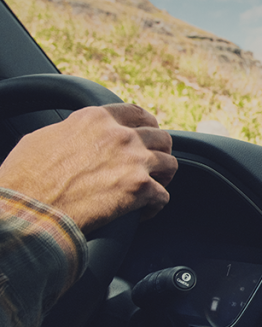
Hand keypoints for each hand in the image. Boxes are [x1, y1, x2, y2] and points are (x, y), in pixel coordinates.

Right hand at [0, 103, 177, 232]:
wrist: (31, 210)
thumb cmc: (27, 179)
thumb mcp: (44, 138)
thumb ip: (71, 131)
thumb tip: (77, 137)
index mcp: (96, 119)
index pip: (136, 113)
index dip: (147, 125)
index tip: (149, 135)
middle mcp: (120, 135)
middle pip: (161, 137)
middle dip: (159, 152)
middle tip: (153, 166)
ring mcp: (134, 160)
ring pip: (170, 164)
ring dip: (163, 178)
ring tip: (152, 189)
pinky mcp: (140, 188)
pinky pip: (162, 196)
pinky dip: (155, 206)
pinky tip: (142, 213)